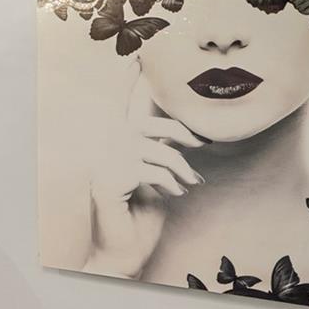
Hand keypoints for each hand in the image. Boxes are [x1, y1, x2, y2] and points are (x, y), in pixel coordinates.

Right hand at [82, 62, 204, 278]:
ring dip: (181, 166)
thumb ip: (158, 154)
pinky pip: (153, 170)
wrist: (121, 251)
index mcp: (113, 144)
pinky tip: (176, 193)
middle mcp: (105, 150)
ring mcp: (106, 163)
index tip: (137, 57)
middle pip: (146, 124)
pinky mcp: (112, 177)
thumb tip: (184, 138)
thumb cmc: (139, 215)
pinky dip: (170, 181)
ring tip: (192, 182)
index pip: (121, 107)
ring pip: (156, 150)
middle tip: (204, 144)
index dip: (129, 83)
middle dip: (179, 131)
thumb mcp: (153, 178)